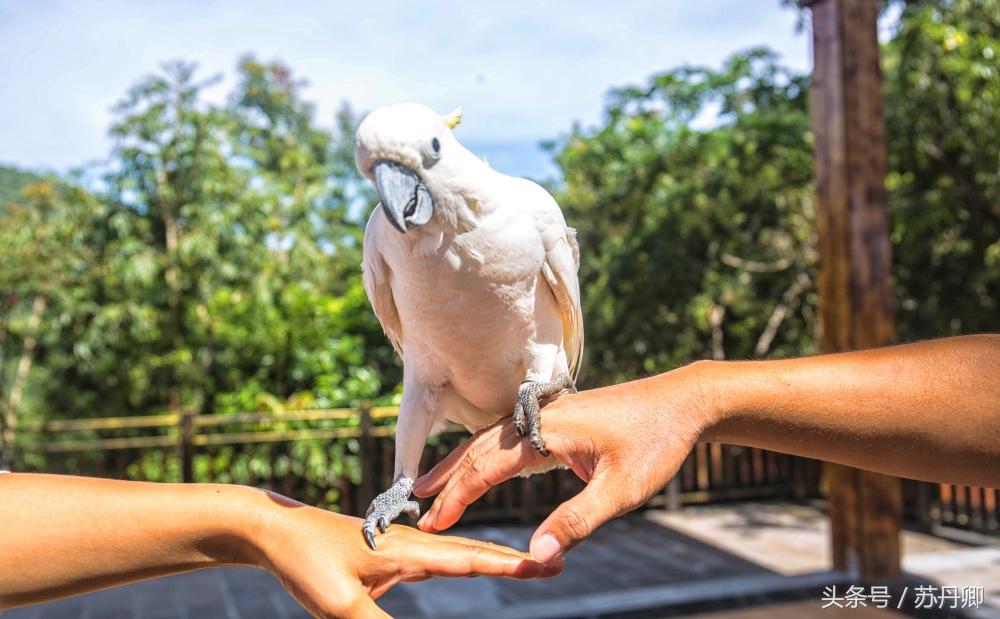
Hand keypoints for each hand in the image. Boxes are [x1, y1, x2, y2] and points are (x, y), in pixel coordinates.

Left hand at [250, 493, 560, 618]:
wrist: (275, 530)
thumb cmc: (305, 562)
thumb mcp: (340, 606)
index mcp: (408, 550)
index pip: (470, 558)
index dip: (510, 565)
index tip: (547, 563)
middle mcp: (411, 545)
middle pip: (473, 551)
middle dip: (512, 559)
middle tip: (551, 563)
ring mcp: (399, 548)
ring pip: (456, 553)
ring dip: (490, 557)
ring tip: (521, 564)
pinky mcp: (386, 554)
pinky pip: (434, 560)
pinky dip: (461, 561)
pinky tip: (462, 563)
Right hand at [412, 363, 715, 563]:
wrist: (683, 401)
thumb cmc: (655, 443)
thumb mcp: (621, 490)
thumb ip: (577, 520)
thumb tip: (535, 552)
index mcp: (548, 430)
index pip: (487, 465)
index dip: (458, 495)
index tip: (433, 521)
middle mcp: (539, 417)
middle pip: (478, 447)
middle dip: (447, 478)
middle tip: (417, 506)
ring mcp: (547, 414)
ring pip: (490, 439)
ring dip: (460, 463)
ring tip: (432, 484)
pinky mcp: (558, 417)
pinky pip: (508, 436)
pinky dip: (484, 454)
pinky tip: (480, 464)